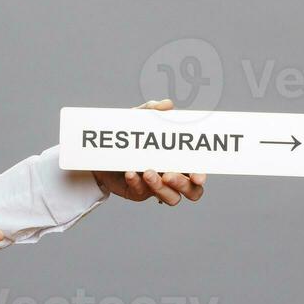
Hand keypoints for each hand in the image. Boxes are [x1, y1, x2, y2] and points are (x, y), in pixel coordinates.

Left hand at [89, 99, 207, 205]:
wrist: (102, 149)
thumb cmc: (129, 134)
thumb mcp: (139, 119)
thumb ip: (152, 110)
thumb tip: (167, 105)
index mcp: (179, 159)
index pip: (197, 173)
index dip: (200, 176)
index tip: (197, 177)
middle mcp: (172, 176)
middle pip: (192, 192)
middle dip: (183, 185)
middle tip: (168, 174)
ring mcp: (156, 186)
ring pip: (171, 198)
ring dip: (161, 187)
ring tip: (147, 172)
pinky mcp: (138, 192)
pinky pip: (142, 193)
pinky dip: (137, 183)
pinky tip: (130, 173)